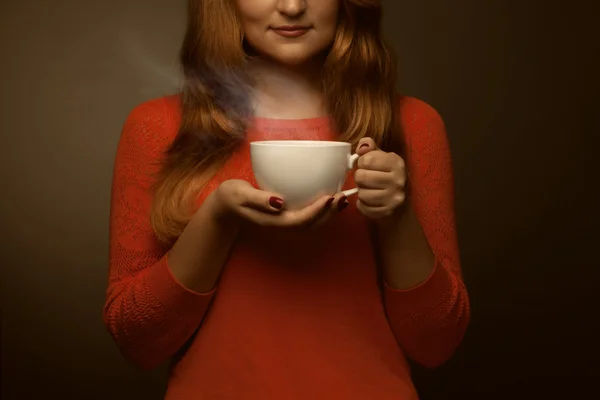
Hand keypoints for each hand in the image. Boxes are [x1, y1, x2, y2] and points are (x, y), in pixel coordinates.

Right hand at [208, 179, 348, 228]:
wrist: (224, 208)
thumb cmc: (231, 197)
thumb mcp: (240, 194)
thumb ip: (259, 199)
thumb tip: (279, 202)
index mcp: (272, 221)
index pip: (299, 220)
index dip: (316, 211)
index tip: (328, 197)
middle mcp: (281, 224)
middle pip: (310, 225)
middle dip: (328, 214)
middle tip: (342, 197)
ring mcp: (284, 222)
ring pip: (311, 223)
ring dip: (328, 214)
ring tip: (342, 200)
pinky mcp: (286, 216)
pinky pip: (307, 217)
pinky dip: (321, 210)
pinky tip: (329, 200)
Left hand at [354, 138, 406, 219]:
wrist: (401, 201)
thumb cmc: (387, 175)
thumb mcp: (381, 157)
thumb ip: (369, 147)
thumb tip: (362, 147)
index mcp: (396, 163)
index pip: (366, 160)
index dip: (362, 162)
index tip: (367, 166)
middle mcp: (398, 180)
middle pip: (361, 177)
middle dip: (360, 178)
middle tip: (366, 179)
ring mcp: (394, 198)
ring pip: (361, 194)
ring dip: (361, 192)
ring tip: (369, 190)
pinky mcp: (388, 212)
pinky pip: (363, 208)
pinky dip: (362, 205)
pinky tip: (370, 201)